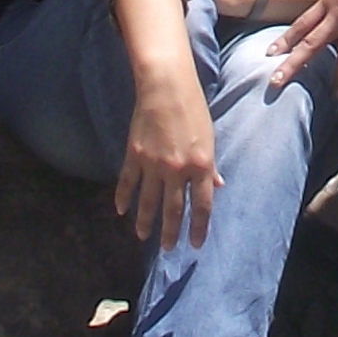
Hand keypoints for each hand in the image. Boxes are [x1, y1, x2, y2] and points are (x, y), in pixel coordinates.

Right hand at [116, 72, 220, 249]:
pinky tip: (120, 211)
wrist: (166, 88)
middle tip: (167, 249)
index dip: (198, 228)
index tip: (195, 244)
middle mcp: (178, 170)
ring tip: (143, 237)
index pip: (201, 206)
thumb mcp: (209, 138)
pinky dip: (123, 198)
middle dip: (171, 232)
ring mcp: (154, 164)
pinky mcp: (134, 155)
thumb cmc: (193, 110)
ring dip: (146, 222)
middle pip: (174, 210)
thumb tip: (217, 186)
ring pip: (148, 202)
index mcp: (201, 166)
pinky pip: (127, 183)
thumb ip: (210, 166)